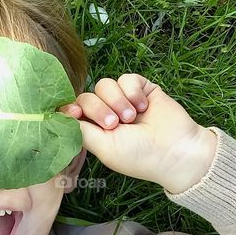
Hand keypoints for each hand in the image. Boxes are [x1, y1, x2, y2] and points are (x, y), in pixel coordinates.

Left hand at [59, 74, 217, 193]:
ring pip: (105, 85)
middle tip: (115, 124)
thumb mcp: (103, 147)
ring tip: (132, 117)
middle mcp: (107, 114)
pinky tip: (143, 106)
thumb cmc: (138, 155)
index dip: (70, 108)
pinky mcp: (141, 89)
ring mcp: (124, 101)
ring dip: (117, 100)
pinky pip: (126, 79)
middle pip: (87, 96)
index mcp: (95, 131)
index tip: (74, 112)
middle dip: (99, 109)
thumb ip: (80, 129)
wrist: (175, 149)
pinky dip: (132, 91)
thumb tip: (60, 114)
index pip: (74, 111)